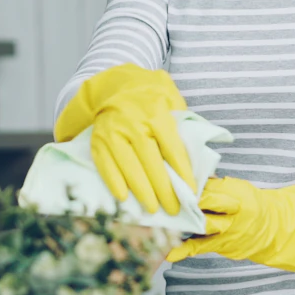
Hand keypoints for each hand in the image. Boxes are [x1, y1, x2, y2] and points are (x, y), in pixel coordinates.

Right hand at [54, 64, 195, 215]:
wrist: (114, 85)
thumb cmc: (149, 96)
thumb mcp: (171, 98)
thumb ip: (183, 122)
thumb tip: (197, 154)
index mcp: (156, 114)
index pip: (173, 150)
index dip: (183, 174)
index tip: (190, 193)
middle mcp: (134, 124)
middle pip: (151, 163)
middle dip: (164, 190)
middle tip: (173, 208)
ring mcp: (113, 132)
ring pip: (129, 167)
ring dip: (142, 191)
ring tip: (153, 209)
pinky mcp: (98, 140)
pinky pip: (105, 165)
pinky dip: (114, 182)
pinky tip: (123, 198)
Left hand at [164, 177, 294, 279]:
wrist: (271, 227)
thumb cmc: (247, 202)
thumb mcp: (236, 187)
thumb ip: (213, 184)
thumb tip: (186, 172)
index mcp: (237, 195)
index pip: (212, 189)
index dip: (192, 187)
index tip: (172, 181)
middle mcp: (234, 215)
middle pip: (208, 207)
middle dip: (188, 204)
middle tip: (165, 200)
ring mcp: (228, 233)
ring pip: (203, 228)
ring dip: (181, 225)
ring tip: (160, 223)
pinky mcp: (223, 247)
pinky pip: (201, 248)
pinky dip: (184, 251)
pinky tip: (168, 254)